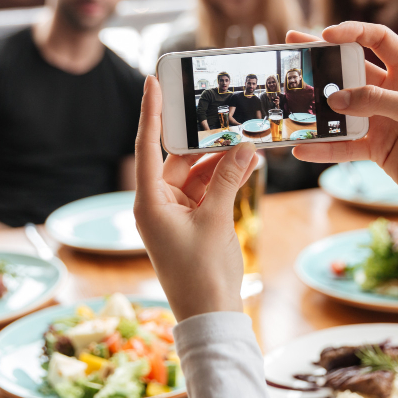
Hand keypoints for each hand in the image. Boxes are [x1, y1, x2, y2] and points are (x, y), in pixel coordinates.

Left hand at [133, 76, 259, 319]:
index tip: (151, 81)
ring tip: (249, 145)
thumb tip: (243, 147)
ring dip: (221, 162)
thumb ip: (228, 178)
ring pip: (197, 174)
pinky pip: (207, 191)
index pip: (148, 146)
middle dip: (205, 142)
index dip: (151, 112)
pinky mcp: (191, 223)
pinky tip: (248, 165)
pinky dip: (224, 179)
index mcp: (149, 202)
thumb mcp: (217, 219)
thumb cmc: (203, 273)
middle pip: (178, 159)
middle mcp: (157, 204)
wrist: (211, 317)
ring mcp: (174, 214)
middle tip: (227, 117)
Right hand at [289, 22, 397, 229]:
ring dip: (318, 105)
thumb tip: (335, 98)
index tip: (326, 35)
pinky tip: (302, 146)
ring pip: (342, 108)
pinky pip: (343, 144)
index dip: (353, 32)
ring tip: (290, 100)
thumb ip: (376, 100)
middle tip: (293, 47)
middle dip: (323, 59)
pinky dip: (323, 147)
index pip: (379, 40)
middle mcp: (396, 92)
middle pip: (352, 69)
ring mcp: (384, 121)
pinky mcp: (376, 149)